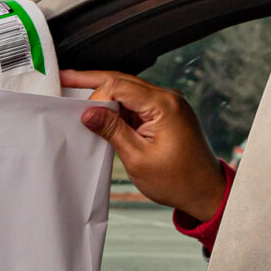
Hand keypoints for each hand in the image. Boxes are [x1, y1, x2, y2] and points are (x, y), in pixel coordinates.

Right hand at [60, 71, 227, 223]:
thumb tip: (89, 113)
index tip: (83, 115)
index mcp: (164, 105)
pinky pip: (138, 103)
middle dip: (92, 81)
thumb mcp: (138, 158)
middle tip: (66, 78)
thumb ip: (112, 131)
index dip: (96, 96)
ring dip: (105, 94)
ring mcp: (169, 104)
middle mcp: (168, 98)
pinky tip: (102, 111)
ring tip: (77, 92)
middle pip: (123, 81)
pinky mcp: (167, 113)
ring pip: (129, 91)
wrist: (205, 192)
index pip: (119, 85)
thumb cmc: (179, 181)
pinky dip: (119, 106)